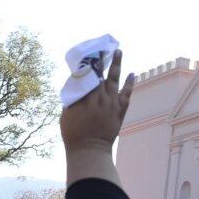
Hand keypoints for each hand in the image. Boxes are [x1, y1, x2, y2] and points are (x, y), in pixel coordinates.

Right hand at [62, 50, 134, 186]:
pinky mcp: (120, 111)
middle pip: (103, 74)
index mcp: (87, 98)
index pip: (89, 75)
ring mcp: (112, 104)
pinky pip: (126, 94)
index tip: (90, 52)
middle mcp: (101, 98)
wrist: (90, 150)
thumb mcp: (67, 113)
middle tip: (105, 47)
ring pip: (116, 80)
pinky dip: (129, 83)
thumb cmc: (73, 133)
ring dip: (117, 65)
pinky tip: (132, 73)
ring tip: (119, 52)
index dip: (90, 63)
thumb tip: (77, 83)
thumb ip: (73, 98)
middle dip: (104, 60)